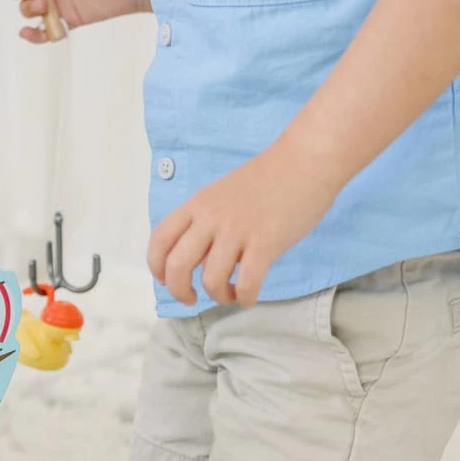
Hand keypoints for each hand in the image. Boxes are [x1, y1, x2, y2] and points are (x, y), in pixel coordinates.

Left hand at [147, 143, 339, 307]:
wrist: (303, 162)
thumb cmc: (265, 179)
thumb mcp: (220, 194)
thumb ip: (205, 220)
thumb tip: (196, 253)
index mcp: (196, 205)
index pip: (159, 240)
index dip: (156, 267)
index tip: (166, 280)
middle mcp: (210, 218)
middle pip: (177, 265)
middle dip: (179, 291)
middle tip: (192, 298)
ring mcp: (237, 231)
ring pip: (211, 279)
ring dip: (218, 296)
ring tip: (230, 293)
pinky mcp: (266, 243)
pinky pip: (248, 282)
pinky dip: (245, 298)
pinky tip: (249, 296)